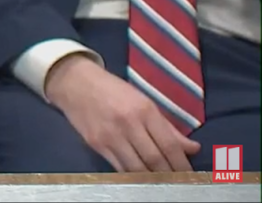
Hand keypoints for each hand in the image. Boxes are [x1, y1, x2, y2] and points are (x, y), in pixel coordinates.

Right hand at [44, 54, 199, 171]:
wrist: (74, 83)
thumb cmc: (112, 90)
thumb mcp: (143, 101)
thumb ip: (167, 126)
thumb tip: (193, 148)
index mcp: (144, 110)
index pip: (169, 144)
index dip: (182, 164)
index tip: (190, 175)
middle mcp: (128, 124)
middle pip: (154, 160)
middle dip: (170, 175)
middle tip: (179, 184)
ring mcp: (110, 136)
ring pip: (137, 168)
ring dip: (152, 180)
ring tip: (163, 184)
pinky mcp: (96, 145)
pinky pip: (119, 168)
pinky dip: (133, 176)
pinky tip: (141, 179)